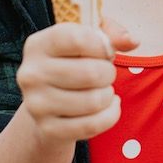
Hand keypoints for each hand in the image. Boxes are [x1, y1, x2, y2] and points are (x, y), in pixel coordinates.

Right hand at [15, 18, 137, 146]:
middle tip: (105, 74)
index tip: (105, 50)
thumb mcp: (90, 38)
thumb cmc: (74, 62)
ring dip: (108, 94)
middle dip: (109, 73)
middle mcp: (31, 74)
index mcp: (38, 45)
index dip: (102, 45)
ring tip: (103, 90)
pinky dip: (110, 115)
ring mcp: (36, 104)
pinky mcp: (48, 129)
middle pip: (90, 73)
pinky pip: (93, 125)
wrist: (50, 102)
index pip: (77, 39)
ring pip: (94, 101)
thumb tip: (132, 41)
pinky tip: (108, 106)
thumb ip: (112, 33)